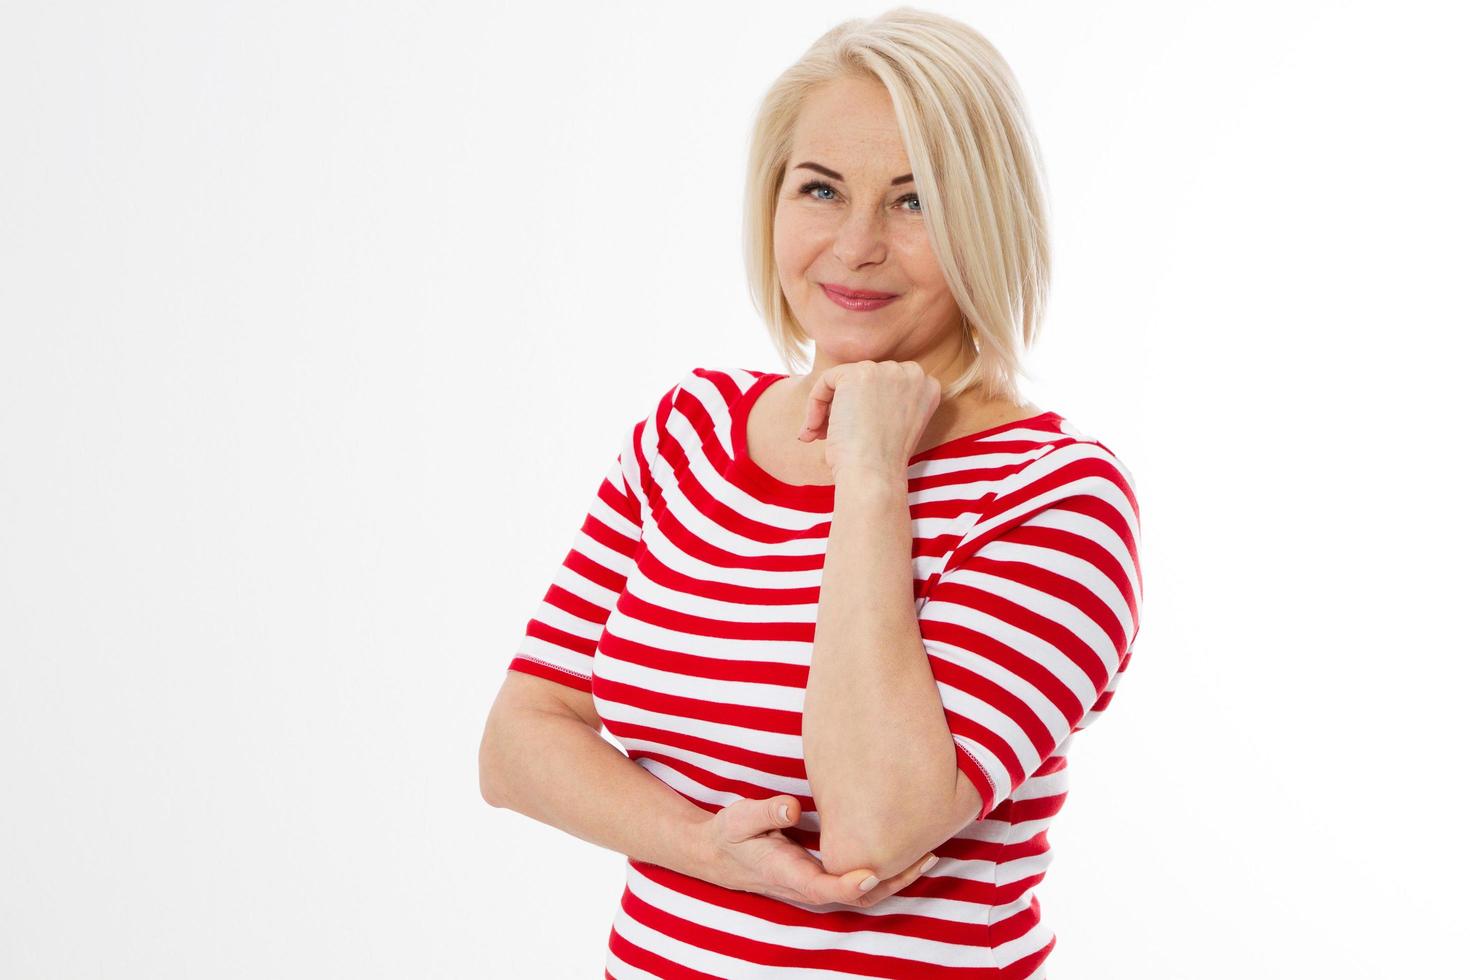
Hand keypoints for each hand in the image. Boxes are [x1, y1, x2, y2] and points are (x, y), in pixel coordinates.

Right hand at [698, 794, 937, 908]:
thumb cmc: (731, 835)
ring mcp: (818, 887)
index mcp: (787, 876)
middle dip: (894, 882)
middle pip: (858, 897)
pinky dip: (887, 874)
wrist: (719, 856)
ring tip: (929, 855)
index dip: (850, 884)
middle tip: (926, 857)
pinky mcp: (823, 879)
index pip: (824, 889)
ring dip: (898, 879)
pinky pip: (860, 885)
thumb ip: (765, 813)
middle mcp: (807, 888)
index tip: (873, 871)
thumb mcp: (739, 818)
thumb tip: (792, 807)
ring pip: (865, 895)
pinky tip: (907, 853)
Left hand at [796, 361, 941, 482]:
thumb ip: (886, 404)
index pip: (888, 385)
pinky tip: (814, 428)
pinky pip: (827, 381)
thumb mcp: (897, 426)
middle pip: (866, 380)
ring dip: (827, 408)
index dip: (866, 406)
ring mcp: (886, 371)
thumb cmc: (882, 463)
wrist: (874, 475)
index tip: (855, 429)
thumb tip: (853, 398)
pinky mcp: (859, 374)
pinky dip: (815, 403)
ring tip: (819, 434)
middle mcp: (912, 373)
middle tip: (831, 433)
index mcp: (927, 388)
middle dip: (845, 406)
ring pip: (844, 380)